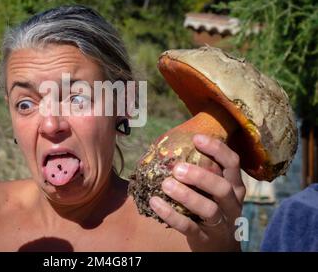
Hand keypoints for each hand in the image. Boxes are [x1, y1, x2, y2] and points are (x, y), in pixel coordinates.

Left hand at [149, 134, 245, 250]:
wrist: (221, 250)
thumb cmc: (213, 210)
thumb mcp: (215, 191)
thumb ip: (203, 172)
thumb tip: (172, 147)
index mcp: (235, 187)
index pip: (232, 163)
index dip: (217, 149)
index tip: (196, 138)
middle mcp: (232, 204)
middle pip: (223, 187)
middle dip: (200, 176)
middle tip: (177, 168)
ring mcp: (221, 224)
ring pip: (209, 209)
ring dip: (186, 195)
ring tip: (166, 184)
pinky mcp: (206, 239)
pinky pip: (189, 227)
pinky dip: (171, 215)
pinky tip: (155, 203)